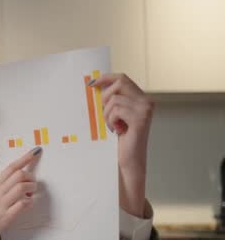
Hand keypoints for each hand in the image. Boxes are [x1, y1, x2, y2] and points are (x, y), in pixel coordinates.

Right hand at [0, 147, 41, 239]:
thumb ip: (0, 190)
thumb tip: (13, 186)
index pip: (11, 168)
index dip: (25, 158)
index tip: (35, 152)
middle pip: (19, 174)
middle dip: (30, 177)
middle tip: (32, 184)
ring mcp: (2, 204)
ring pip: (22, 187)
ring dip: (31, 189)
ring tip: (30, 195)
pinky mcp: (5, 217)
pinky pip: (21, 205)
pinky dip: (28, 203)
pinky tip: (27, 205)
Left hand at [89, 73, 153, 216]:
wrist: (128, 161)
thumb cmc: (120, 140)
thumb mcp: (114, 116)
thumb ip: (112, 101)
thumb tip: (95, 84)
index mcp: (141, 99)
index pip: (123, 78)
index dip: (106, 78)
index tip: (92, 83)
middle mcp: (147, 102)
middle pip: (119, 84)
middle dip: (105, 98)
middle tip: (107, 116)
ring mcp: (145, 110)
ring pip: (114, 100)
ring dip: (107, 114)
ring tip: (114, 127)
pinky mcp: (140, 119)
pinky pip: (116, 110)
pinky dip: (111, 120)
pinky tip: (117, 130)